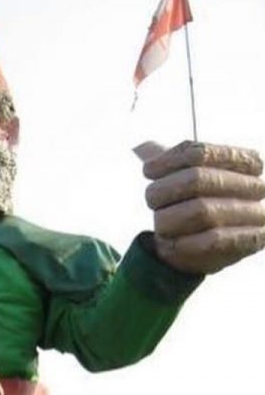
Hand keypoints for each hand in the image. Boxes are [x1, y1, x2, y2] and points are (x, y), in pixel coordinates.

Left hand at [135, 140, 264, 273]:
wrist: (213, 248)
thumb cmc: (195, 205)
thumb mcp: (182, 176)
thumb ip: (165, 160)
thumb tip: (140, 146)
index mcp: (244, 161)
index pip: (198, 152)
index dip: (167, 160)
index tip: (148, 171)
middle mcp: (255, 184)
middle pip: (196, 178)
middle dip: (164, 191)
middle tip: (152, 202)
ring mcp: (255, 214)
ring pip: (201, 210)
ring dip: (170, 219)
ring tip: (161, 225)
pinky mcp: (250, 242)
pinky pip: (211, 240)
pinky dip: (184, 242)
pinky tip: (170, 243)